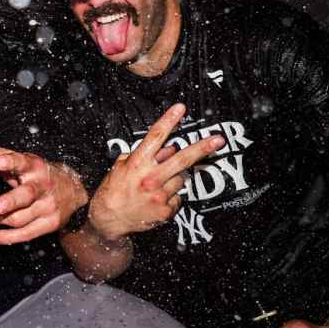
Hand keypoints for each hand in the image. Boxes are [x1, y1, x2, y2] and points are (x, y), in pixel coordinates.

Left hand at [0, 130, 87, 243]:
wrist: (74, 190)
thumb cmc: (35, 172)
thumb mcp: (16, 159)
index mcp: (33, 166)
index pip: (21, 162)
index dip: (10, 162)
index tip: (0, 162)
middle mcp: (42, 186)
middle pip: (26, 195)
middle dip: (12, 201)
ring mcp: (47, 206)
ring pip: (20, 217)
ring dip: (0, 219)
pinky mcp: (49, 223)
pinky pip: (27, 233)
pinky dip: (9, 237)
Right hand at [86, 103, 224, 241]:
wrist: (109, 218)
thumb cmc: (114, 189)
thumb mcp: (121, 166)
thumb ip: (143, 155)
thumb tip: (168, 148)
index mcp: (137, 163)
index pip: (155, 137)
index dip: (169, 120)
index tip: (180, 108)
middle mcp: (150, 178)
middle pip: (181, 158)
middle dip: (202, 148)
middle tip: (219, 140)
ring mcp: (160, 195)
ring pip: (181, 178)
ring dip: (173, 177)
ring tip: (155, 185)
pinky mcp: (166, 210)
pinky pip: (177, 196)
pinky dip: (170, 196)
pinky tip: (156, 198)